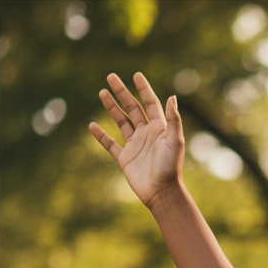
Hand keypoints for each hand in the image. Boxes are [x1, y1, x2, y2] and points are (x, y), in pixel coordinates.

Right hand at [89, 72, 184, 208]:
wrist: (162, 193)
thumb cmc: (171, 167)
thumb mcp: (175, 141)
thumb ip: (174, 120)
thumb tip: (172, 96)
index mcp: (159, 129)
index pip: (151, 104)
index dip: (144, 89)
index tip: (136, 75)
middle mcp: (146, 135)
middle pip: (132, 108)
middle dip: (122, 92)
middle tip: (110, 76)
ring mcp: (135, 146)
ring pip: (120, 122)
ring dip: (111, 107)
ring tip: (102, 92)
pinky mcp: (125, 158)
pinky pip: (110, 144)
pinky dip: (101, 135)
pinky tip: (92, 125)